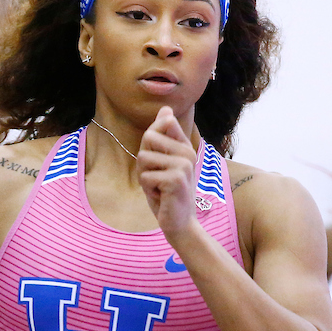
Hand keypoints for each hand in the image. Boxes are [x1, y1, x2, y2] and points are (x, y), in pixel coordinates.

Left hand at [138, 107, 198, 237]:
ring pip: (143, 158)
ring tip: (159, 187)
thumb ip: (162, 135)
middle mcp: (187, 152)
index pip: (163, 122)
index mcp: (184, 145)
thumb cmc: (166, 192)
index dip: (150, 141)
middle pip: (148, 137)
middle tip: (157, 177)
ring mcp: (184, 165)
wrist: (179, 222)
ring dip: (145, 177)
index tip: (160, 160)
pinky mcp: (177, 179)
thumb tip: (166, 108)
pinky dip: (148, 190)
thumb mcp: (160, 161)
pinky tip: (162, 197)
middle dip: (144, 161)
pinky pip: (146, 177)